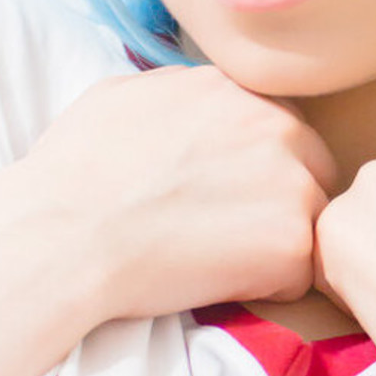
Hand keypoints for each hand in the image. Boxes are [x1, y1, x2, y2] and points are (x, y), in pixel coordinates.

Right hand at [21, 65, 339, 319]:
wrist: (66, 233)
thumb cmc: (75, 172)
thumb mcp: (121, 95)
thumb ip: (178, 92)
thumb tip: (195, 98)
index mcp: (235, 89)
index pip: (277, 128)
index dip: (252, 167)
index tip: (220, 193)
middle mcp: (275, 124)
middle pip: (309, 169)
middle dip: (276, 201)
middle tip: (222, 233)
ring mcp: (291, 182)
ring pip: (309, 220)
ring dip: (274, 243)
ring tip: (215, 259)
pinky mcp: (291, 241)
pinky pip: (300, 273)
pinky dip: (268, 287)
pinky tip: (217, 282)